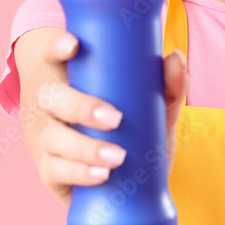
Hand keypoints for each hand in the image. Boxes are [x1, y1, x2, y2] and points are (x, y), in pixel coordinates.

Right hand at [34, 31, 187, 206]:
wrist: (121, 179)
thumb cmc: (130, 131)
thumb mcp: (150, 107)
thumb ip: (167, 85)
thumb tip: (176, 59)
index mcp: (68, 80)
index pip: (51, 55)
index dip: (56, 47)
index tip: (74, 45)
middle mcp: (52, 108)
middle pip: (50, 98)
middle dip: (80, 106)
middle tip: (114, 118)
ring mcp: (48, 141)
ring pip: (53, 138)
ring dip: (84, 148)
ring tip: (117, 157)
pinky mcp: (52, 174)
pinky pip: (56, 172)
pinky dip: (79, 174)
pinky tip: (101, 175)